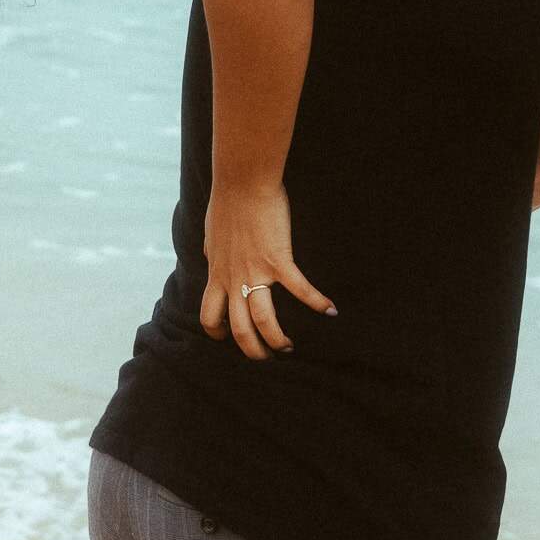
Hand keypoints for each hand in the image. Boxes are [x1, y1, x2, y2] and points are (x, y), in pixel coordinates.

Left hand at [200, 180, 335, 359]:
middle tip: (266, 357)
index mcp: (217, 273)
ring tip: (289, 347)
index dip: (216, 332)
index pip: (209, 314)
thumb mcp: (212, 234)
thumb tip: (211, 256)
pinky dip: (317, 302)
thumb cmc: (227, 203)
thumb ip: (214, 252)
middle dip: (251, 350)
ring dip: (277, 339)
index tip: (228, 337)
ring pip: (264, 320)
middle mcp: (233, 279)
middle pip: (238, 329)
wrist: (242, 183)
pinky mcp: (278, 260)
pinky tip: (330, 310)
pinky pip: (299, 289)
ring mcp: (256, 272)